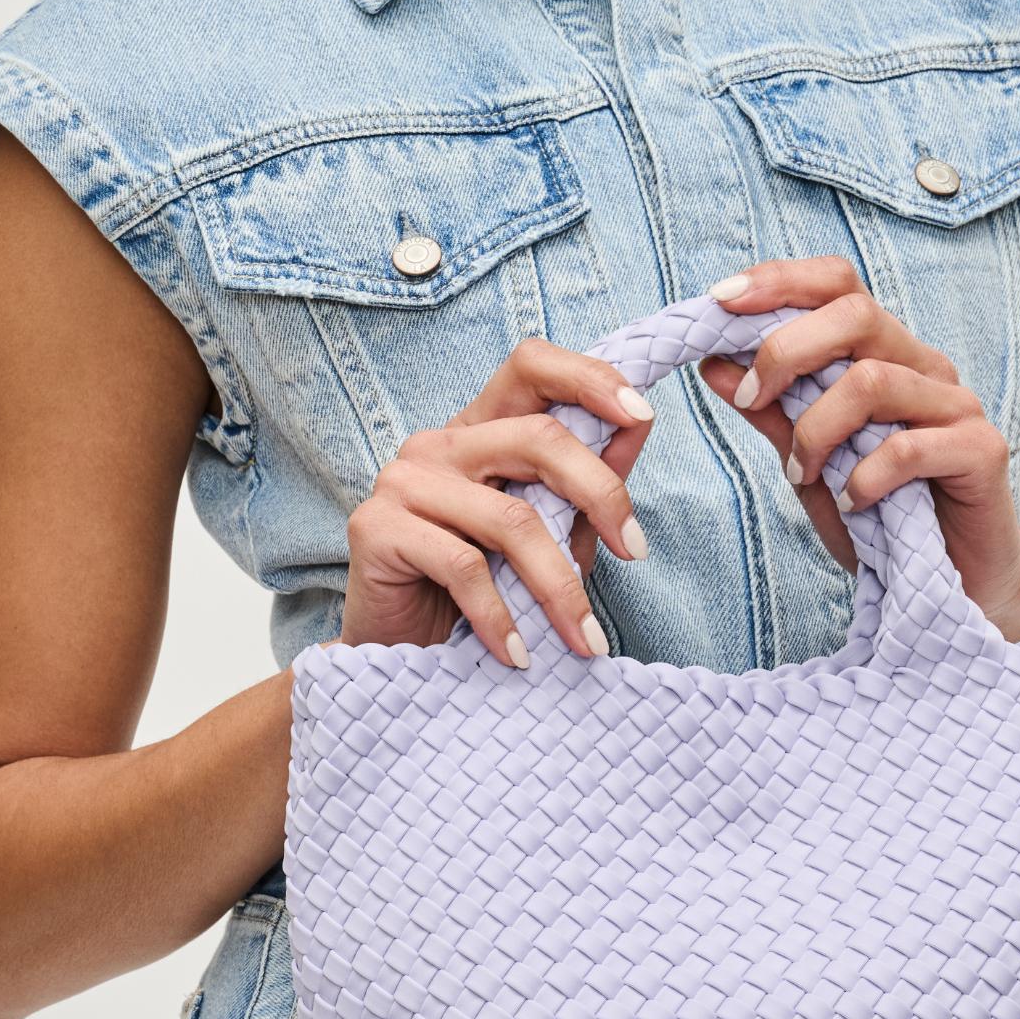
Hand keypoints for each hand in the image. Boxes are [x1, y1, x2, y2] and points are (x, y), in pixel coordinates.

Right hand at [339, 338, 657, 665]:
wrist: (399, 652)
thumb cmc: (481, 593)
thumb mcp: (550, 534)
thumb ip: (586, 486)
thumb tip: (639, 425)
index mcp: (481, 430)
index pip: (531, 366)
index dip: (590, 379)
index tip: (642, 415)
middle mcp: (440, 442)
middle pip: (537, 437)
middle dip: (599, 492)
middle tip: (635, 550)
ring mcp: (404, 480)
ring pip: (510, 517)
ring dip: (560, 585)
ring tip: (584, 637)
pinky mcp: (377, 528)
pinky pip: (463, 567)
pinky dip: (502, 618)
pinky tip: (520, 652)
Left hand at [697, 256, 1019, 631]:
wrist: (955, 580)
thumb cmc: (881, 517)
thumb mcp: (810, 462)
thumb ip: (771, 412)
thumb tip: (713, 361)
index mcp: (885, 353)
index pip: (838, 284)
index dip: (780, 281)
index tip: (720, 300)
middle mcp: (924, 366)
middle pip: (856, 313)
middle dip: (786, 349)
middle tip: (749, 399)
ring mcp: (957, 405)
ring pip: (872, 380)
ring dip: (816, 429)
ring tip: (800, 473)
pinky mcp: (981, 451)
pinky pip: (909, 446)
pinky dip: (864, 476)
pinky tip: (852, 502)